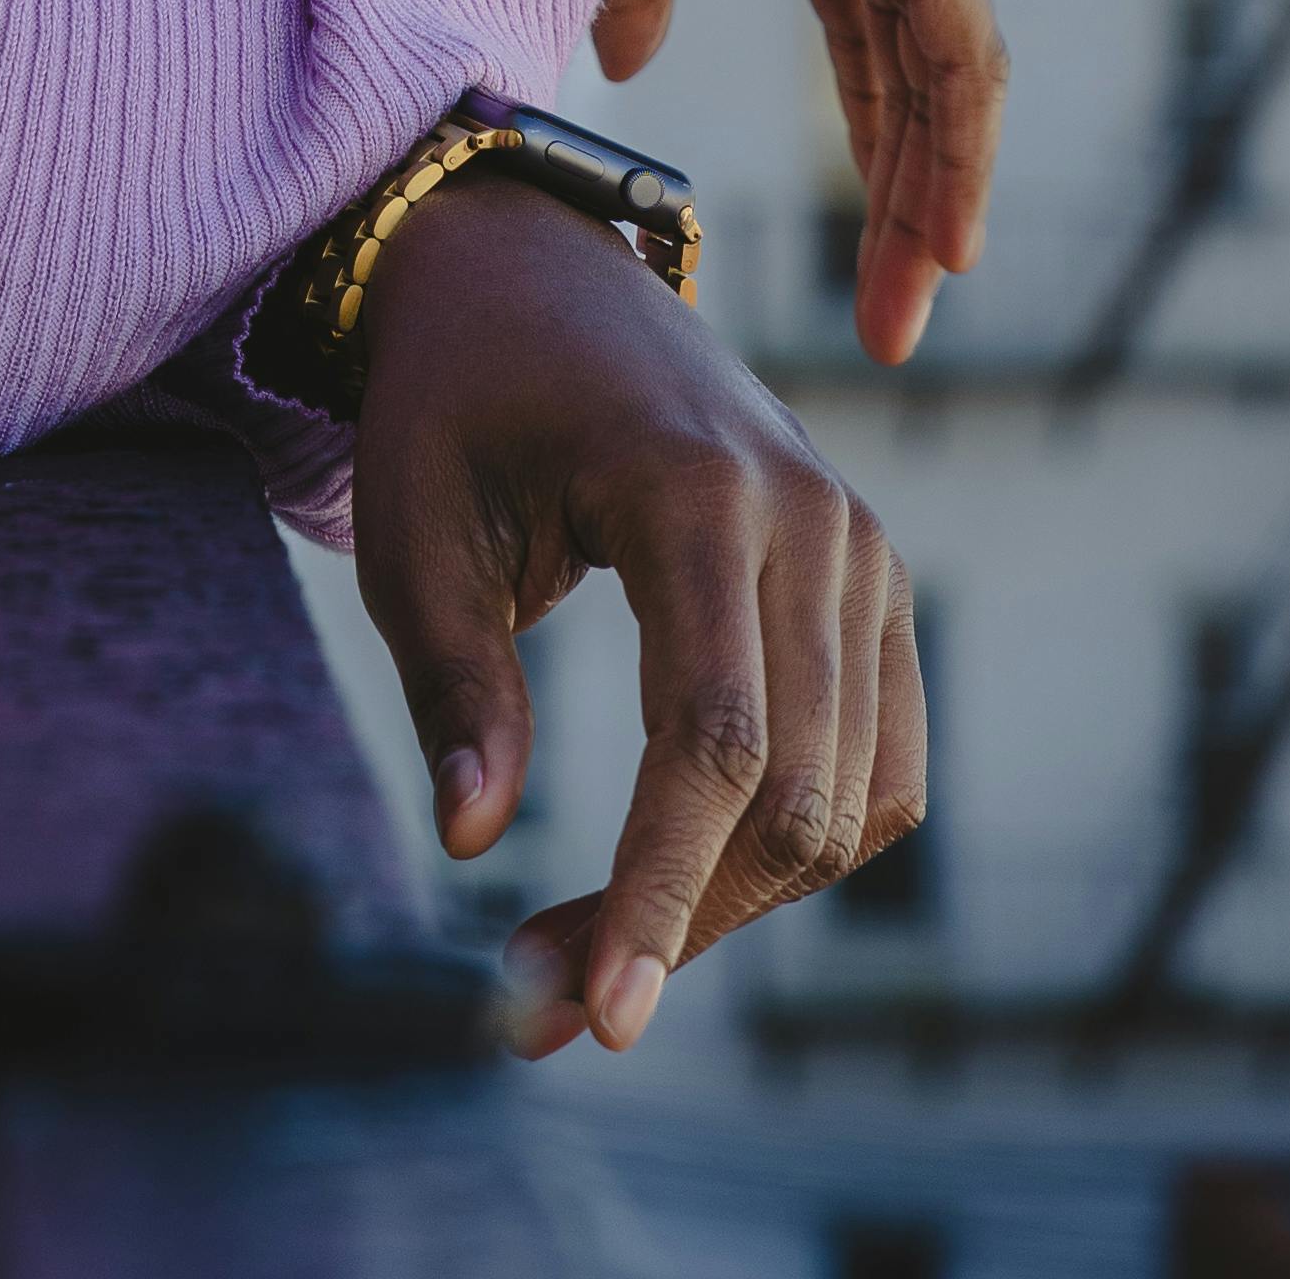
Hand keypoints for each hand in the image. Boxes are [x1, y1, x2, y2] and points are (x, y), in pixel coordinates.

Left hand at [352, 166, 923, 1054]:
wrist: (533, 270)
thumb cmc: (454, 399)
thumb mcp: (411, 529)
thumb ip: (453, 685)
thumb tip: (473, 841)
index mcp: (696, 486)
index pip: (711, 741)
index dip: (659, 894)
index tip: (598, 1018)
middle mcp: (810, 514)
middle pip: (790, 794)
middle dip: (675, 922)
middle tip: (535, 1000)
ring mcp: (861, 542)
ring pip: (849, 800)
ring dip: (734, 904)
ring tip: (589, 946)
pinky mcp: (872, 577)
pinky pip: (878, 764)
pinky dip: (798, 844)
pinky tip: (683, 871)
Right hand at [549, 0, 1005, 364]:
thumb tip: (632, 60)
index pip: (856, 17)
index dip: (862, 121)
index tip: (862, 227)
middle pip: (903, 64)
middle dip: (896, 188)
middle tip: (890, 310)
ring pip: (937, 80)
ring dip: (923, 200)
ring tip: (908, 312)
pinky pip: (958, 64)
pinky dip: (955, 157)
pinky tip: (948, 248)